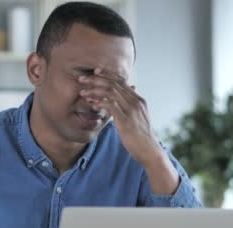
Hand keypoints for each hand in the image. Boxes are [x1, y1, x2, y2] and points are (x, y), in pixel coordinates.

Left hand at [78, 68, 179, 194]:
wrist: (149, 150)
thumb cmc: (141, 138)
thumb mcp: (138, 119)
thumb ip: (130, 109)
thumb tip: (120, 105)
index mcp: (139, 100)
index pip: (122, 82)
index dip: (108, 75)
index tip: (95, 72)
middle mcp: (136, 102)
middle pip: (114, 84)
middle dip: (96, 79)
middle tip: (82, 79)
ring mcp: (131, 110)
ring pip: (111, 92)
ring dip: (94, 90)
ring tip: (83, 92)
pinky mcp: (126, 120)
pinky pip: (110, 105)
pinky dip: (99, 102)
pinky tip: (91, 103)